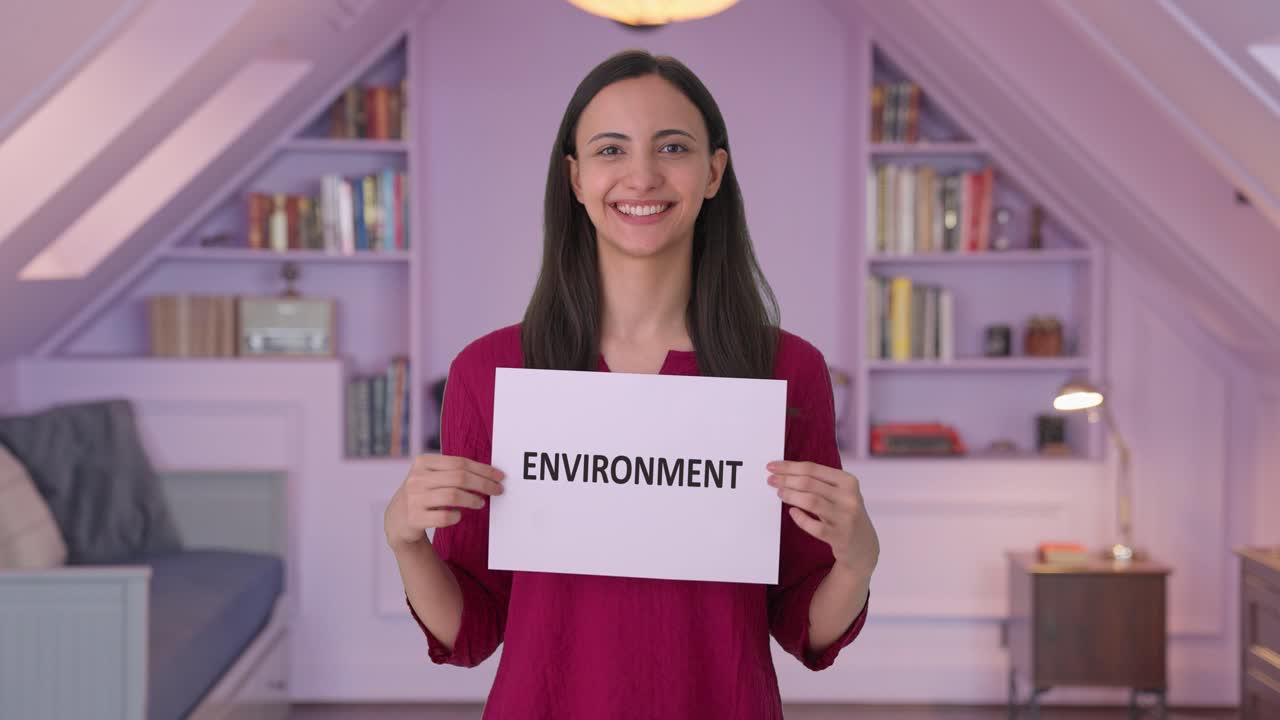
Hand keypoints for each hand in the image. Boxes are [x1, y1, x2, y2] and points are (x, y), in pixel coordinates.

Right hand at [384, 454, 504, 548]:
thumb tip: (490, 474)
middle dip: (483, 484)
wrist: (397, 520)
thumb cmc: (423, 494)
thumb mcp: (431, 476)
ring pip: (452, 495)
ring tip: (481, 503)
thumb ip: (454, 472)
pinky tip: (459, 516)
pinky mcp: (414, 518)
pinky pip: (443, 517)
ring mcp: (414, 498)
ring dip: (472, 500)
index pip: (459, 462)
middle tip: (497, 490)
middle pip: (459, 477)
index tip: (499, 476)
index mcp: (423, 462)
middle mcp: (416, 478)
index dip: (483, 469)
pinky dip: (456, 516)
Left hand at [767, 461, 878, 576]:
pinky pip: (814, 526)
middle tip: (771, 480)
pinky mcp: (840, 536)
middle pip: (809, 483)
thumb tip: (786, 472)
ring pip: (810, 501)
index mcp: (848, 481)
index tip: (772, 466)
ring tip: (780, 494)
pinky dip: (800, 518)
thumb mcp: (840, 493)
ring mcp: (845, 517)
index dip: (789, 467)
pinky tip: (792, 512)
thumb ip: (820, 482)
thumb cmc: (845, 513)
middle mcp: (849, 497)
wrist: (863, 545)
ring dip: (790, 496)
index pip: (812, 468)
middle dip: (786, 480)